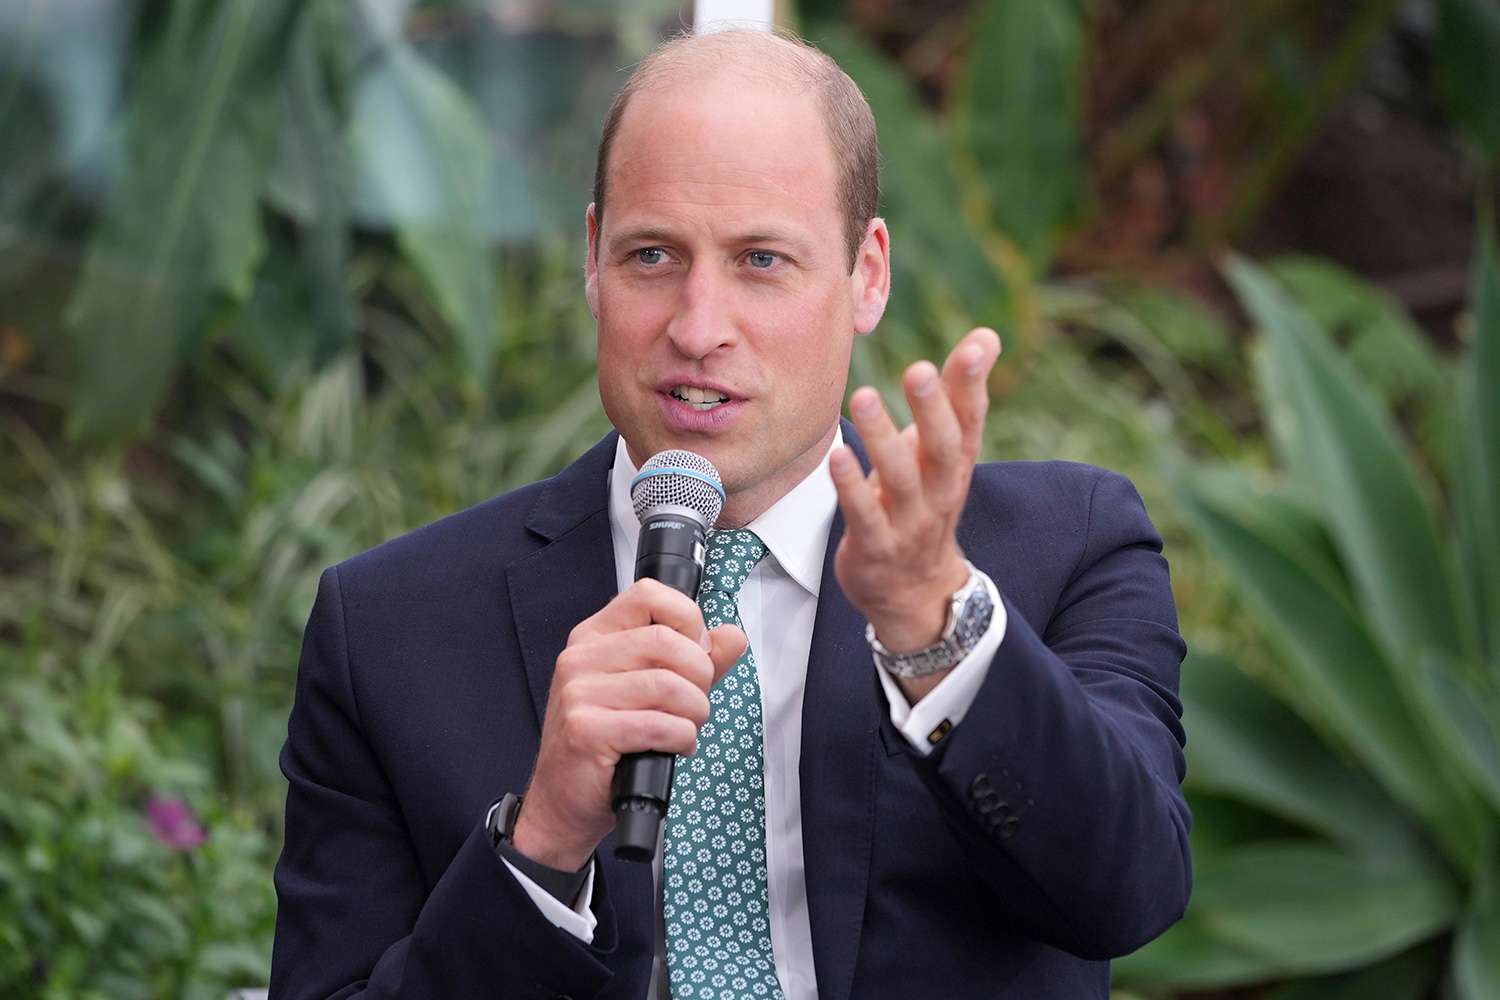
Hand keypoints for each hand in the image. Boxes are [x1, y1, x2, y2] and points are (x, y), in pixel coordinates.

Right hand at [511, 578, 746, 870]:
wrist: (563, 802)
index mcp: (594, 636)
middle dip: (700, 676)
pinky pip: (659, 724)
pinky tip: (674, 746)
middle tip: (695, 703)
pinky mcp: (585, 730)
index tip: (697, 651)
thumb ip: (696, 661)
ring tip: (686, 728)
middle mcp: (580, 657)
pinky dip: (681, 738)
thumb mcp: (654, 692)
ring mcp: (578, 693)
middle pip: (666, 640)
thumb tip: (733, 636)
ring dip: (695, 712)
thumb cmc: (609, 745)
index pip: (648, 594)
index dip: (687, 619)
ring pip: (668, 684)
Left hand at [830, 328, 1001, 698]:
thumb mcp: (946, 452)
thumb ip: (960, 395)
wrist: (915, 591)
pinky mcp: (875, 546)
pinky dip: (852, 485)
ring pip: (900, 479)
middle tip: (919, 369)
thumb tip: (987, 336)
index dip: (973, 383)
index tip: (977, 345)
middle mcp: (940, 492)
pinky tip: (837, 454)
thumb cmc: (926, 502)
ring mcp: (909, 522)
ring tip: (865, 396)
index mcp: (957, 465)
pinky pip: (864, 514)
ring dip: (882, 438)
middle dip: (932, 408)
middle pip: (944, 448)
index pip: (971, 419)